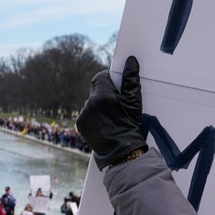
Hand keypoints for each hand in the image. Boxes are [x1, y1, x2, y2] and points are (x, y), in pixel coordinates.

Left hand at [76, 55, 147, 169]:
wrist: (121, 153)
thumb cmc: (130, 127)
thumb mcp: (134, 103)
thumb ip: (131, 80)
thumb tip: (130, 61)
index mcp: (102, 96)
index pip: (101, 76)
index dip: (109, 80)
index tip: (117, 88)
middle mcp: (89, 103)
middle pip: (96, 90)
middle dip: (105, 94)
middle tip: (117, 106)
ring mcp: (83, 114)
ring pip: (91, 102)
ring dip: (99, 106)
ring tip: (111, 118)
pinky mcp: (80, 124)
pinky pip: (87, 114)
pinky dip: (94, 116)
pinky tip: (104, 124)